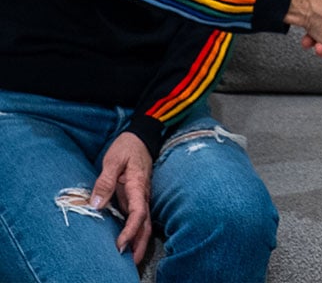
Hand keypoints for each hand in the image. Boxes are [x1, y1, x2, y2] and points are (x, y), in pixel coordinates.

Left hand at [92, 131, 152, 262]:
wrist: (141, 136)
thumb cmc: (127, 147)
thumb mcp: (113, 160)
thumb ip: (105, 182)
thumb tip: (96, 205)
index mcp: (138, 186)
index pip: (138, 214)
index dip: (130, 231)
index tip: (120, 246)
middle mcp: (143, 195)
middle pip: (145, 224)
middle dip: (139, 245)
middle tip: (130, 264)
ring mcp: (141, 196)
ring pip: (144, 223)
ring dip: (138, 241)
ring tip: (129, 259)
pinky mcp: (136, 197)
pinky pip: (138, 218)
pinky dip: (135, 232)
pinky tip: (127, 241)